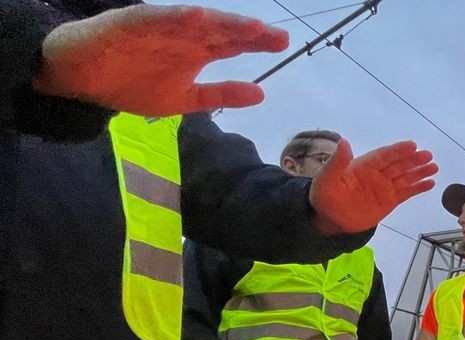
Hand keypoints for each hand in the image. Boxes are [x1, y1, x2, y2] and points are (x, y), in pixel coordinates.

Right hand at [34, 5, 287, 115]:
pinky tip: (195, 16)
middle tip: (277, 36)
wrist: (79, 79)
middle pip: (221, 30)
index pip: (232, 43)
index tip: (284, 43)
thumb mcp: (183, 98)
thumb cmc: (130, 82)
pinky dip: (175, 17)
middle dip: (248, 32)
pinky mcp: (131, 23)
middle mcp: (182, 35)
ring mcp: (158, 27)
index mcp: (195, 50)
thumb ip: (220, 95)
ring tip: (249, 26)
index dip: (258, 42)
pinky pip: (155, 18)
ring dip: (222, 22)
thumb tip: (261, 93)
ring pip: (195, 22)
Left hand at [309, 139, 437, 234]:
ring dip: (420, 172)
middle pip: (398, 165)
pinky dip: (418, 188)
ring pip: (405, 177)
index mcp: (364, 165)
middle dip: (413, 160)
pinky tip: (430, 184)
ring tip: (434, 167)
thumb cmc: (326, 195)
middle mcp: (377, 174)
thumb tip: (344, 141)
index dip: (397, 150)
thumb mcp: (328, 178)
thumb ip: (337, 161)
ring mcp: (385, 187)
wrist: (330, 219)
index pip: (384, 155)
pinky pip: (406, 193)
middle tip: (428, 155)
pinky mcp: (390, 201)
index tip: (412, 145)